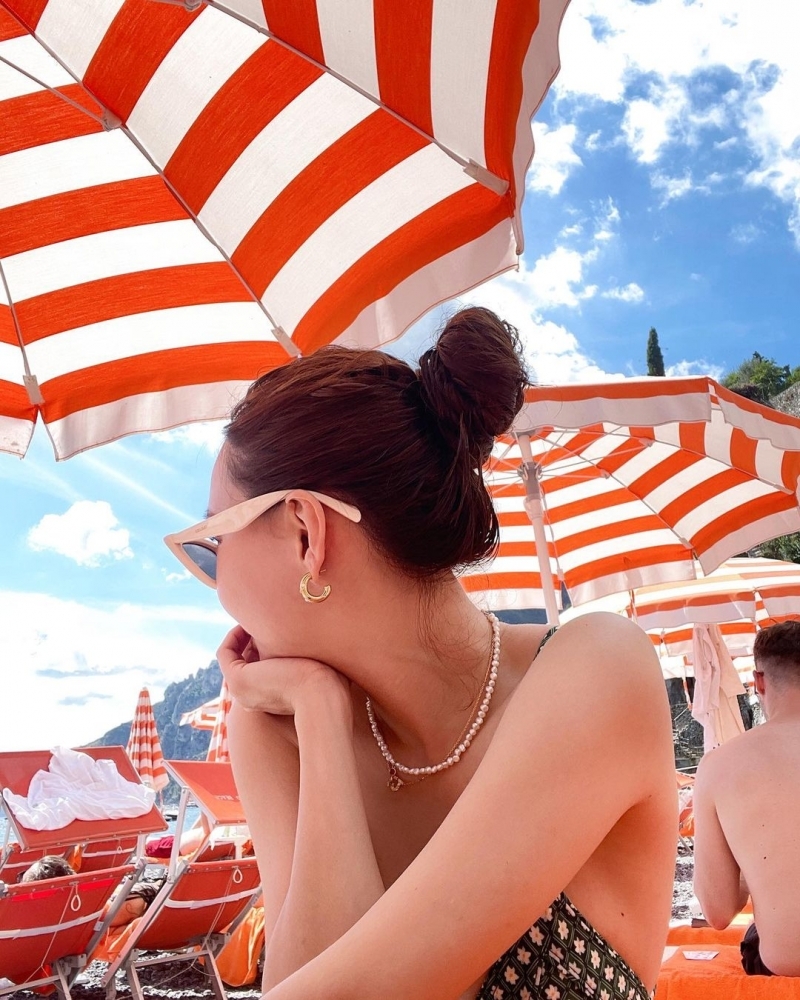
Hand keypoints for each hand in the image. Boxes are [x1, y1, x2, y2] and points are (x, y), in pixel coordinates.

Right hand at [217, 625, 351, 717]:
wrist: (324, 696)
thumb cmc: (332, 682)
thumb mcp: (321, 664)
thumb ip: (314, 653)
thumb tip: (323, 633)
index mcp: (273, 697)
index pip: (261, 667)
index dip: (265, 643)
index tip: (278, 625)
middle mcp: (253, 696)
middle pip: (245, 661)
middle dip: (253, 638)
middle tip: (265, 618)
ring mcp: (242, 690)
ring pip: (234, 656)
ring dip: (243, 634)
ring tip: (257, 617)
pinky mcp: (237, 680)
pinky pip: (225, 652)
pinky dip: (234, 634)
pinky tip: (251, 621)